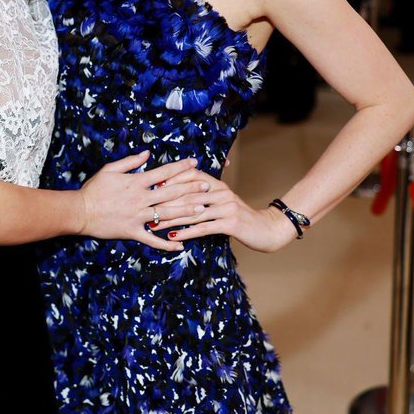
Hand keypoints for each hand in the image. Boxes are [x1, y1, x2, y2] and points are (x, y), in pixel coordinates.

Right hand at [78, 152, 208, 251]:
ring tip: (202, 210)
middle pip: (171, 192)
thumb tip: (147, 153)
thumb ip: (130, 161)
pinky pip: (152, 240)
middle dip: (191, 189)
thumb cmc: (93, 189)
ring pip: (167, 214)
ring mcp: (138, 216)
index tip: (195, 162)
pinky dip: (166, 244)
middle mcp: (141, 199)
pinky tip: (180, 246)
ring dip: (186, 212)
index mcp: (136, 182)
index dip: (180, 167)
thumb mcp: (110, 169)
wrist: (80, 211)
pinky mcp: (133, 232)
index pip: (164, 172)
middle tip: (208, 186)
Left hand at [155, 168, 298, 252]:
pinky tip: (174, 237)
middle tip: (146, 208)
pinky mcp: (230, 223)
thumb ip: (205, 197)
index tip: (152, 186)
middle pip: (188, 194)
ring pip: (193, 212)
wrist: (267, 229)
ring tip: (154, 224)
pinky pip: (204, 228)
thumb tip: (178, 196)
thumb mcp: (223, 202)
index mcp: (218, 185)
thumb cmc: (240, 217)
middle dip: (165, 202)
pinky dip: (187, 232)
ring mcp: (227, 207)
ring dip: (171, 219)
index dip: (171, 179)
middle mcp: (222, 192)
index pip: (191, 175)